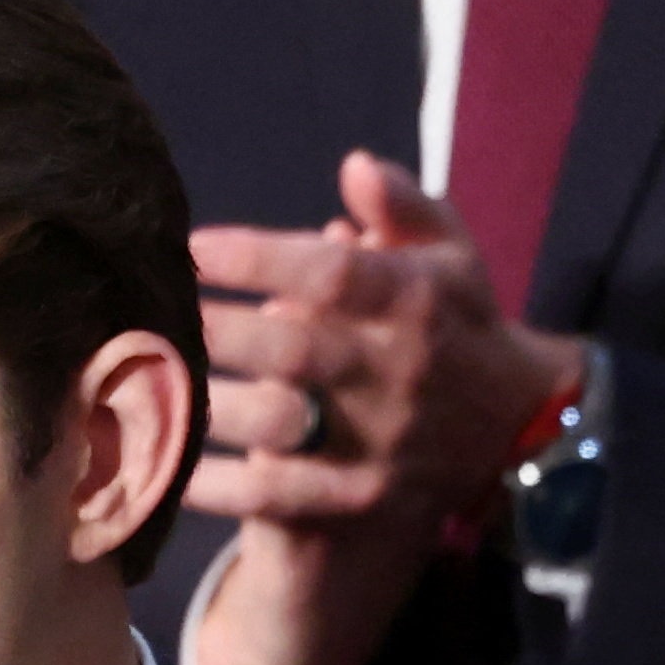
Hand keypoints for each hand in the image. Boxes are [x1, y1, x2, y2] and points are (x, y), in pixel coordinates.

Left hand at [183, 152, 583, 664]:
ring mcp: (382, 442)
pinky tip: (167, 465)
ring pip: (280, 423)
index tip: (193, 248)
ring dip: (206, 405)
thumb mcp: (450, 257)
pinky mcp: (365, 499)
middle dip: (216, 332)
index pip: (331, 274)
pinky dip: (221, 485)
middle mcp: (398, 372)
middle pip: (294, 350)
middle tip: (152, 317)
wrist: (517, 433)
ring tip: (147, 382)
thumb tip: (355, 165)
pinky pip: (281, 496)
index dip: (258, 259)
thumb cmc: (457, 326)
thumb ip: (404, 208)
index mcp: (415, 302)